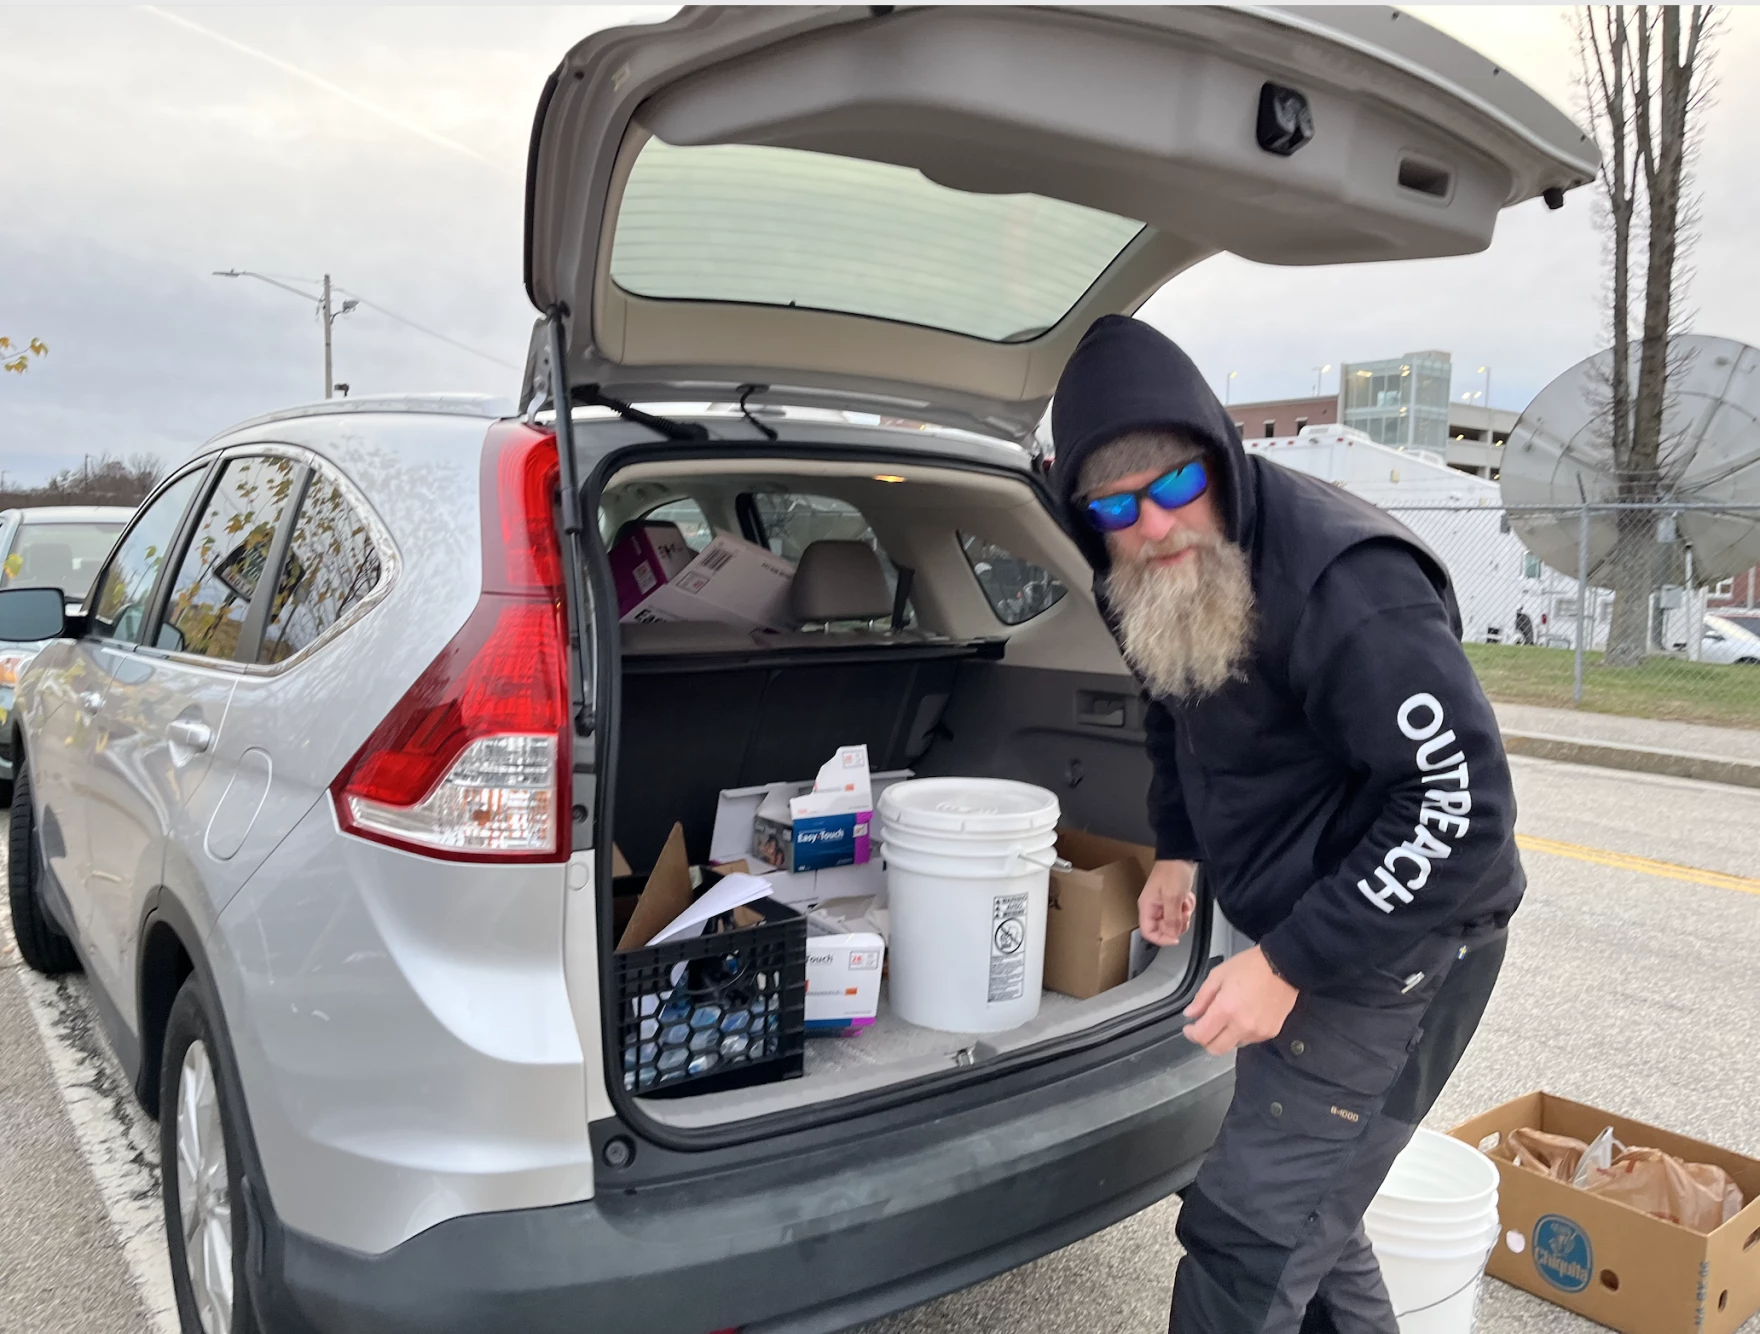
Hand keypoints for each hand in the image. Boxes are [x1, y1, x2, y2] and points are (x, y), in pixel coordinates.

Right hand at [1138, 859, 1195, 946]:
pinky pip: (1180, 912)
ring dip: (1183, 914)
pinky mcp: (1172, 899)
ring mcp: (1163, 903)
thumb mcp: (1173, 897)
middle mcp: (1153, 907)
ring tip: (1185, 902)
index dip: (1162, 938)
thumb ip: (1171, 919)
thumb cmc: (1173, 870)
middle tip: (1183, 913)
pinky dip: (1187, 907)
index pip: (1148, 932)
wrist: (1182, 855)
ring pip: (1174, 921)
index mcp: (1147, 906)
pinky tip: (1187, 897)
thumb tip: (1171, 935)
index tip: (1176, 938)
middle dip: (1177, 923)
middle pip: (1164, 928)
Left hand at [1182, 946, 1297, 1055]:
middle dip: (1206, 1040)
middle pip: (1216, 1049)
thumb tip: (1191, 1014)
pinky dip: (1241, 1033)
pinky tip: (1244, 1017)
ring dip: (1225, 1037)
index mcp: (1226, 1010)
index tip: (1189, 1027)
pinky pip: (1249, 1040)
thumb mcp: (1219, 975)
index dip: (1191, 1034)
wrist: (1283, 966)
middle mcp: (1241, 1026)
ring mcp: (1257, 1032)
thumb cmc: (1250, 966)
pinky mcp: (1270, 1033)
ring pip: (1233, 1045)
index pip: (1202, 1036)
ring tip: (1228, 1018)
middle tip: (1204, 1027)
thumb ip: (1202, 997)